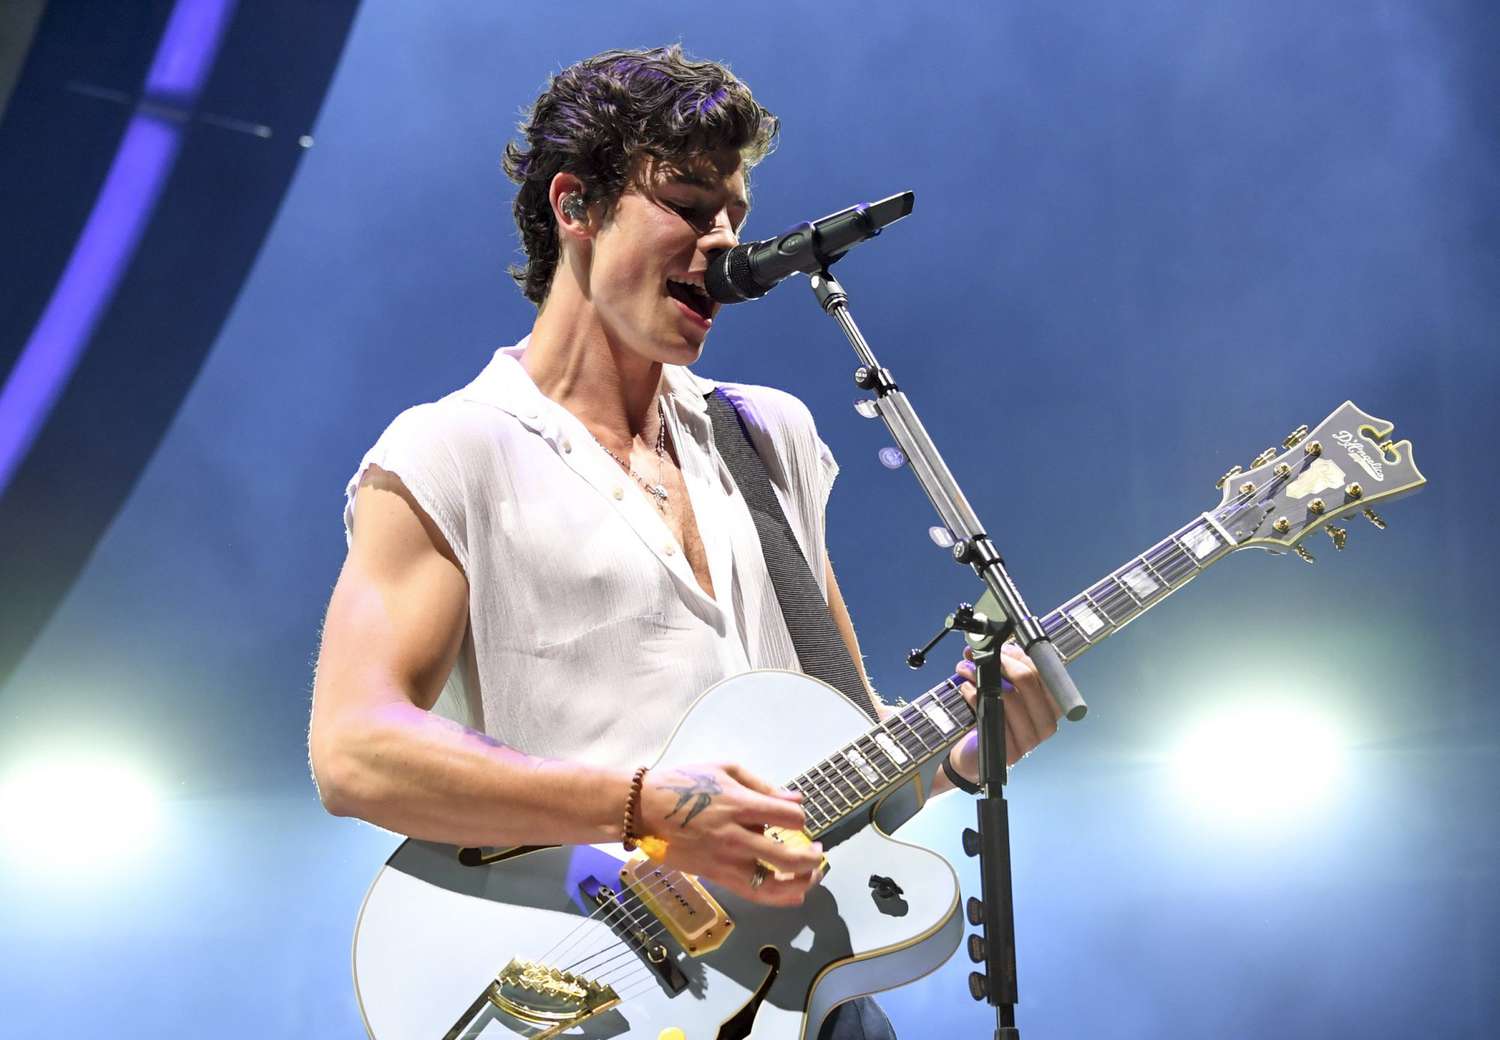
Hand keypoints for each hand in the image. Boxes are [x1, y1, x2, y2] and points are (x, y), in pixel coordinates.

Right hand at [636, 763, 824, 906]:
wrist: (643, 810)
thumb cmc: (684, 783)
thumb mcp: (725, 769)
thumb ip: (763, 786)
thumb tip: (796, 798)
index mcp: (740, 805)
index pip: (788, 817)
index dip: (800, 818)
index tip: (796, 816)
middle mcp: (737, 837)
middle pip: (787, 857)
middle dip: (811, 858)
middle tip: (819, 853)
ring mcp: (726, 861)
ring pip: (773, 885)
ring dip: (801, 883)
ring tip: (812, 876)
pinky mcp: (716, 877)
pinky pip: (753, 894)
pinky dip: (779, 897)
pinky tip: (794, 894)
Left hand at [950, 642, 1061, 777]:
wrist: (975, 755)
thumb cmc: (993, 718)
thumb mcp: (1003, 689)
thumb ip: (1005, 667)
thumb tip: (994, 647)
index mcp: (1051, 705)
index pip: (1044, 671)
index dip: (1020, 656)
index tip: (999, 649)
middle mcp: (1046, 723)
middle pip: (1028, 681)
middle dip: (999, 662)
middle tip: (977, 656)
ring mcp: (1031, 740)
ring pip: (1009, 697)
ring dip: (982, 677)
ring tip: (965, 671)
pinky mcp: (1011, 752)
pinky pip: (993, 715)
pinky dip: (975, 697)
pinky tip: (966, 689)